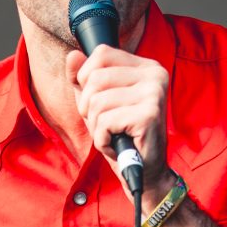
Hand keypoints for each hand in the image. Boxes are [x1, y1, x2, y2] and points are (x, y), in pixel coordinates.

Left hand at [66, 43, 170, 196]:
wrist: (144, 173)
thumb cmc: (121, 137)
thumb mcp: (97, 104)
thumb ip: (84, 79)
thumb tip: (71, 56)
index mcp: (145, 67)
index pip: (101, 53)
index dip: (86, 78)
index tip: (98, 101)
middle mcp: (154, 75)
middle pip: (95, 78)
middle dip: (89, 108)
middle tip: (107, 125)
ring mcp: (154, 93)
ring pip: (97, 102)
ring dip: (97, 127)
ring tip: (114, 135)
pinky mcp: (149, 115)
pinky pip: (105, 122)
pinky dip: (103, 140)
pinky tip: (117, 145)